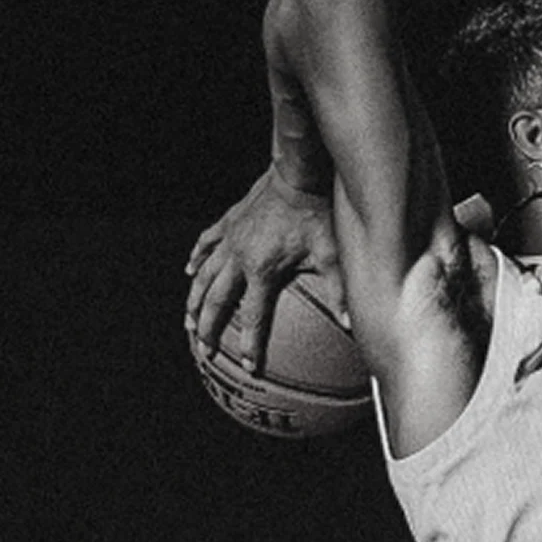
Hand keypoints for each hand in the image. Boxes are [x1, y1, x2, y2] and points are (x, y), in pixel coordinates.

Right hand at [184, 170, 346, 363]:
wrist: (297, 174)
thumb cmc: (316, 213)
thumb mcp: (331, 253)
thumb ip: (338, 290)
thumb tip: (353, 324)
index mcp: (263, 270)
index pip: (254, 317)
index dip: (250, 344)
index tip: (247, 367)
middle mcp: (239, 258)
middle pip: (217, 300)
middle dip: (209, 328)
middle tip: (204, 349)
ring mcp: (230, 239)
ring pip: (204, 275)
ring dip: (194, 300)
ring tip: (188, 320)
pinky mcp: (228, 222)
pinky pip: (205, 243)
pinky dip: (196, 258)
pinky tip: (189, 270)